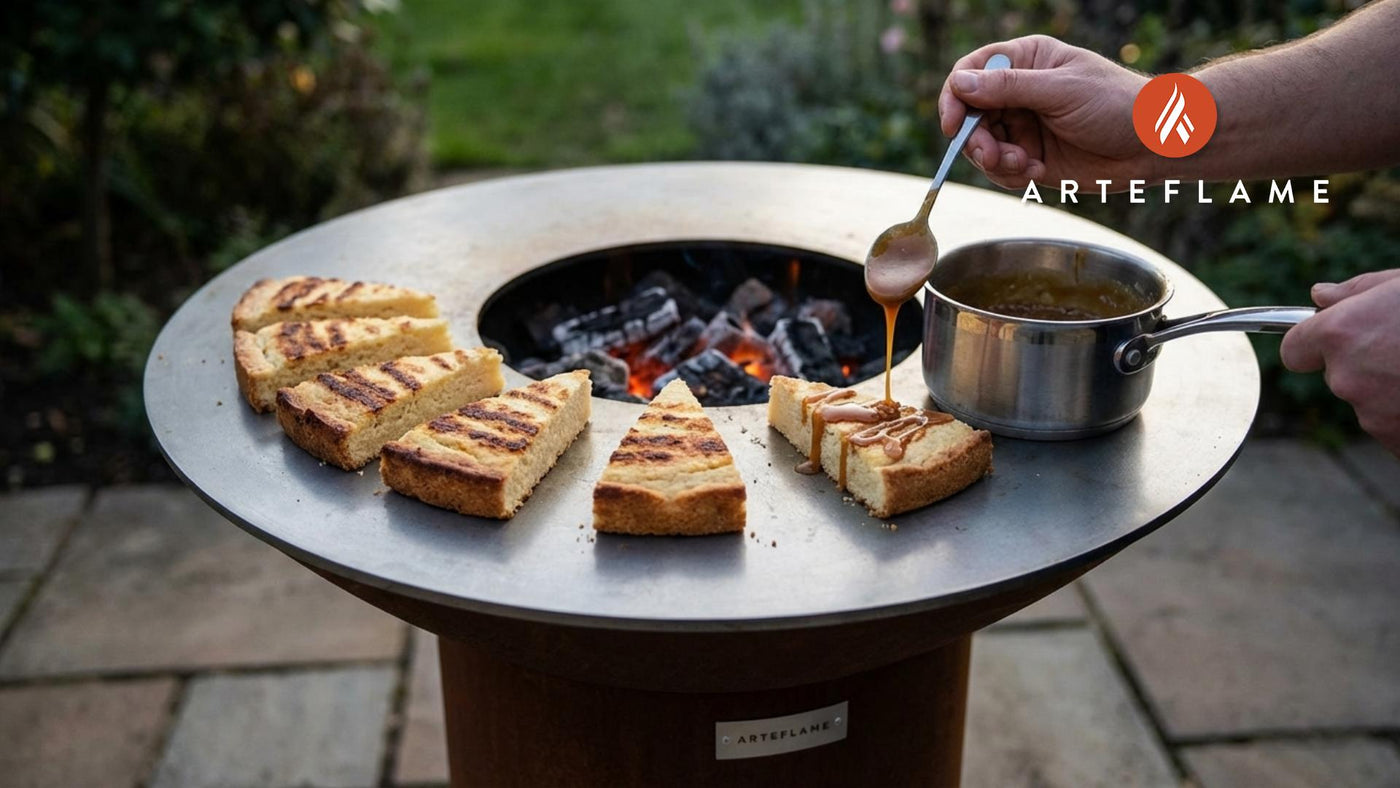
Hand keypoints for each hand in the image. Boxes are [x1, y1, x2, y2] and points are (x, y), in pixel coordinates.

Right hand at [938, 35, 1152, 189]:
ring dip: (995, 161)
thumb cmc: (1116, 104)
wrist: (1154, 145)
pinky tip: (1036, 172)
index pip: (972, 72)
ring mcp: (1024, 125)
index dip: (955, 97)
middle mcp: (1019, 92)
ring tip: (1023, 166)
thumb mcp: (1060, 90)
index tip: (954, 124)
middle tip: (994, 157)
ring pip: (982, 145)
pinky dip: (1010, 175)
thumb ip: (1008, 88)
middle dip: (977, 140)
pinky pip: (1001, 169)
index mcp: (1026, 61)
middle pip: (971, 115)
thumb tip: (959, 83)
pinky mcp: (1031, 156)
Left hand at [1280, 269, 1399, 456]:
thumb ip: (1358, 291)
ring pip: (1370, 402)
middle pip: (1339, 375)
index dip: (1314, 345)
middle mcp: (1348, 377)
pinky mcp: (1397, 443)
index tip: (1335, 341)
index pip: (1295, 351)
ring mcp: (1374, 415)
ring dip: (1393, 390)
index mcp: (1341, 334)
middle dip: (1366, 364)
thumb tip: (1319, 295)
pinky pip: (1395, 427)